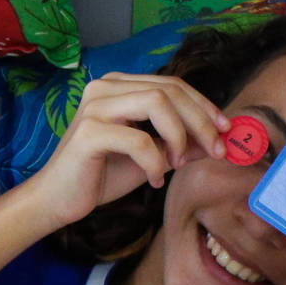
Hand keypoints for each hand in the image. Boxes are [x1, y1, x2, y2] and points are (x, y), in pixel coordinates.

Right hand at [19, 72, 228, 229]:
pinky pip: (138, 139)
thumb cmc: (102, 174)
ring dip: (179, 136)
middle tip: (215, 149)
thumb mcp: (152, 156)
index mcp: (120, 85)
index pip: (173, 85)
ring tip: (177, 164)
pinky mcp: (88, 132)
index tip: (226, 129)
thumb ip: (180, 143)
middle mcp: (106, 87)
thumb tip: (219, 139)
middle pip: (170, 90)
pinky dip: (155, 162)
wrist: (58, 199)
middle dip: (201, 120)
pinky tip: (154, 179)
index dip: (204, 105)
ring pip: (157, 102)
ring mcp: (95, 106)